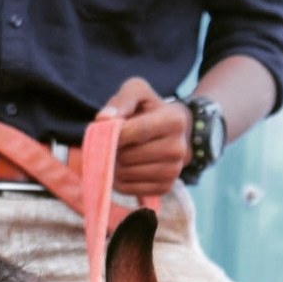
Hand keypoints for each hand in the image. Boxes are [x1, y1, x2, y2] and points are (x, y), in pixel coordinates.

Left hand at [97, 78, 190, 197]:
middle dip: (113, 150)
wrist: (171, 129)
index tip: (105, 130)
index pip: (134, 132)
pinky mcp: (166, 187)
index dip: (113, 133)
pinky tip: (122, 168)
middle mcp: (179, 148)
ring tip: (118, 153)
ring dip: (114, 166)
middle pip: (129, 156)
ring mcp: (175, 170)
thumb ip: (121, 100)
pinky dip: (119, 181)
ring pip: (127, 174)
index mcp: (175, 120)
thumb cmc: (149, 108)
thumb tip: (103, 119)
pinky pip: (132, 190)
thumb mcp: (137, 91)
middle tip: (115, 142)